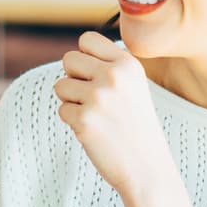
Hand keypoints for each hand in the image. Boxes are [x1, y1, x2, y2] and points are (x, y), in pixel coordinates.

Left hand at [54, 32, 177, 203]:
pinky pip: (62, 110)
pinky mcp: (84, 119)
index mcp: (128, 64)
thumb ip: (108, 67)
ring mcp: (98, 97)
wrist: (146, 167)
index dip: (84, 57)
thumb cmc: (135, 126)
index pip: (87, 39)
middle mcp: (114, 76)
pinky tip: (94, 130)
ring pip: (60, 85)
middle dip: (73, 77)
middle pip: (68, 59)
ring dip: (71, 101)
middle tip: (92, 98)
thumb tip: (73, 57)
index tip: (95, 74)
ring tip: (95, 115)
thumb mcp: (133, 86)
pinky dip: (72, 121)